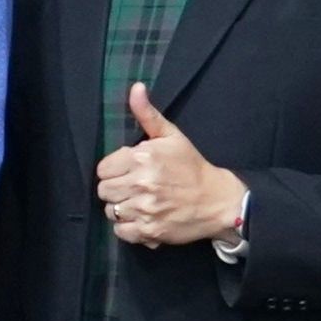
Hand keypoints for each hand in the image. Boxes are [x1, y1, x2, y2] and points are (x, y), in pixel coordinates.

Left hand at [93, 84, 250, 247]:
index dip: (113, 170)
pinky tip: (141, 218)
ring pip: (110, 211)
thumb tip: (135, 88)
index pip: (103, 169)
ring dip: (121, 208)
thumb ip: (148, 114)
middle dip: (115, 188)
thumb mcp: (171, 136)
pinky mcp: (150, 231)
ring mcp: (145, 210)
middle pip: (103, 191)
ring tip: (137, 203)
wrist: (218, 200)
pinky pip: (120, 232)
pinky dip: (128, 228)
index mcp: (143, 157)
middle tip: (132, 187)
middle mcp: (141, 184)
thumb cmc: (191, 166)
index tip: (127, 171)